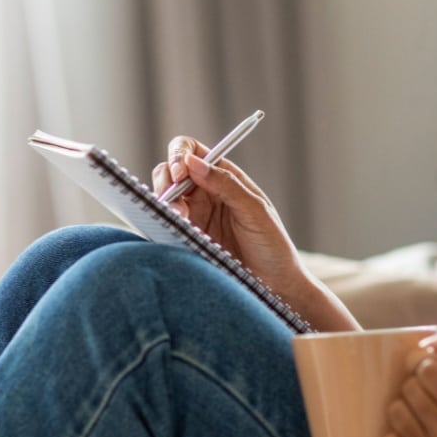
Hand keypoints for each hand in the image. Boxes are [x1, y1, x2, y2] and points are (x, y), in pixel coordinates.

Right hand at [151, 136, 303, 290]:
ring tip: (178, 218)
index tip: (181, 172)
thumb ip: (226, 184)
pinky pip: (164, 223)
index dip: (180, 154)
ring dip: (164, 202)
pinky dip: (161, 222)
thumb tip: (194, 162)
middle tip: (174, 200)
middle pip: (170, 171)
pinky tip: (174, 230)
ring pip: (164, 196)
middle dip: (166, 180)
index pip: (193, 151)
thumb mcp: (255, 210)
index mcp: (225, 177)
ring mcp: (194, 215)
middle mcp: (205, 192)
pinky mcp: (186, 237)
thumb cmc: (272, 245)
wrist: (275, 285)